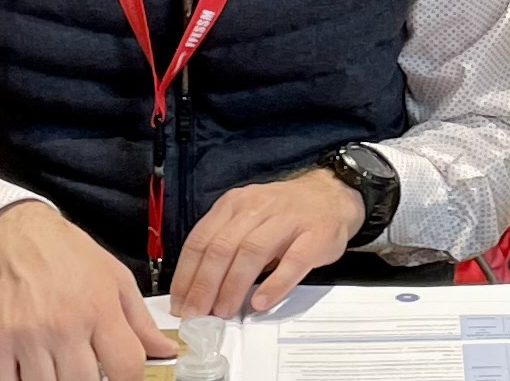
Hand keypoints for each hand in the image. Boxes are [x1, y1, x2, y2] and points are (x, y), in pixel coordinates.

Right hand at [0, 201, 176, 380]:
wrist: (15, 232)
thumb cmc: (66, 253)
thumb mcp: (114, 276)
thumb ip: (140, 320)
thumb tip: (166, 351)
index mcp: (99, 306)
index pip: (127, 368)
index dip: (129, 380)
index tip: (119, 375)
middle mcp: (65, 323)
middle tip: (82, 364)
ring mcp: (29, 335)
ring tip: (56, 362)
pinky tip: (27, 369)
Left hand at [169, 169, 364, 320]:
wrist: (330, 195)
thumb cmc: (282, 214)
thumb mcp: (247, 218)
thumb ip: (224, 244)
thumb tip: (195, 288)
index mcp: (234, 205)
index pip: (201, 239)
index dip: (187, 274)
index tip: (179, 303)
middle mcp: (256, 207)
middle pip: (223, 246)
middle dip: (205, 285)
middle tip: (196, 315)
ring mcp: (286, 220)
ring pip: (252, 251)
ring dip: (234, 285)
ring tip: (224, 312)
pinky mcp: (314, 236)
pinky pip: (292, 261)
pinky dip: (274, 283)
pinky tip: (261, 302)